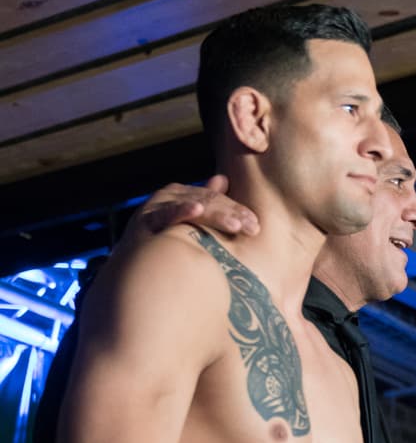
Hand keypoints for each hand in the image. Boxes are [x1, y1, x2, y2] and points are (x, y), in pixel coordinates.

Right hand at [124, 175, 259, 247]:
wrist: (132, 264)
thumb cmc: (164, 241)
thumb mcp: (188, 221)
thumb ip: (207, 202)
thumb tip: (222, 179)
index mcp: (184, 195)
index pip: (217, 199)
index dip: (238, 210)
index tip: (256, 227)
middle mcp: (170, 196)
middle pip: (208, 201)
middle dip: (232, 214)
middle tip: (252, 228)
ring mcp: (157, 206)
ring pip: (192, 207)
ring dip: (216, 214)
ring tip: (236, 225)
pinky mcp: (144, 220)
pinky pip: (165, 214)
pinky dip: (180, 210)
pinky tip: (196, 210)